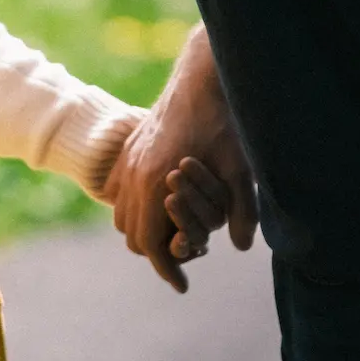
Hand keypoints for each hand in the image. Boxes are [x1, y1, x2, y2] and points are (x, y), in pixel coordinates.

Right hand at [104, 25, 256, 293]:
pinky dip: (131, 205)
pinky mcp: (132, 146)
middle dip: (155, 253)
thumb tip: (240, 245)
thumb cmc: (222, 121)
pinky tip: (155, 206)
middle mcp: (135, 173)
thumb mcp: (240, 167)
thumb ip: (241, 209)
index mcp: (156, 182)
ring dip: (141, 229)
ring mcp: (129, 158)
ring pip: (121, 213)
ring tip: (171, 235)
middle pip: (131, 234)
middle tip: (183, 260)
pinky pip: (119, 188)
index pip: (150, 245)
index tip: (182, 285)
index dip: (166, 269)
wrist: (201, 75)